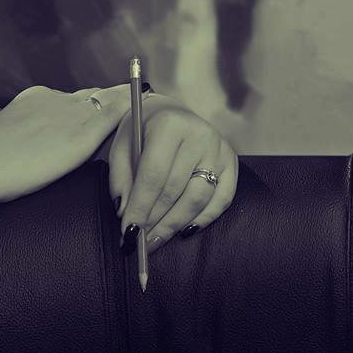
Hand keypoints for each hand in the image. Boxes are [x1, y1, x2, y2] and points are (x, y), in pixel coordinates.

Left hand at [108, 94, 237, 254]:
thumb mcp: (122, 143)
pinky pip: (221, 200)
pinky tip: (184, 230)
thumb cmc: (142, 130)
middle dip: (154, 220)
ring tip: (156, 240)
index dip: (140, 206)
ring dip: (175, 224)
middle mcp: (198, 135)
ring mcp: (219, 149)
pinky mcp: (232, 162)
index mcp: (168, 124)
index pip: (153, 173)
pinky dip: (203, 219)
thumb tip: (124, 212)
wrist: (170, 111)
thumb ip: (120, 176)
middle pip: (175, 189)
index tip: (129, 231)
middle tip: (140, 242)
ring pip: (198, 198)